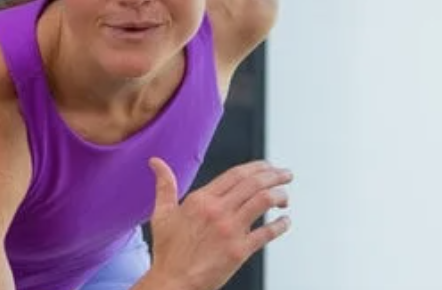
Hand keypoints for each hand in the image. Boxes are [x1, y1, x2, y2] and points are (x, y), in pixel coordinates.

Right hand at [145, 158, 291, 289]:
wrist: (173, 282)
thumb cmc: (168, 251)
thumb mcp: (162, 213)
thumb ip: (164, 185)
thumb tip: (156, 162)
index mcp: (201, 199)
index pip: (236, 174)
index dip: (257, 167)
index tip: (268, 166)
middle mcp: (217, 211)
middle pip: (254, 184)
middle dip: (275, 176)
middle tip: (286, 174)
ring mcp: (230, 230)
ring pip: (263, 202)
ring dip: (280, 195)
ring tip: (285, 197)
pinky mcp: (239, 251)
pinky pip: (267, 233)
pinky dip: (281, 225)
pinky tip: (285, 221)